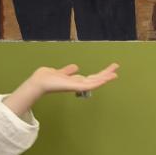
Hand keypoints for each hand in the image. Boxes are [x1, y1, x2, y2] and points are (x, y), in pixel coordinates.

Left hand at [3, 62, 118, 117]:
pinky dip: (97, 82)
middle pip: (95, 79)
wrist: (39, 82)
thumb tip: (75, 67)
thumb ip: (67, 71)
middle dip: (106, 74)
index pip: (91, 77)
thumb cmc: (46, 78)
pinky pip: (89, 86)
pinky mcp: (75, 87)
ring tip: (115, 73)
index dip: (100, 74)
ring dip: (105, 78)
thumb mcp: (60, 72)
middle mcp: (77, 84)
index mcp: (75, 80)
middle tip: (117, 67)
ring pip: (94, 82)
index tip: (110, 70)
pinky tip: (104, 78)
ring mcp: (77, 86)